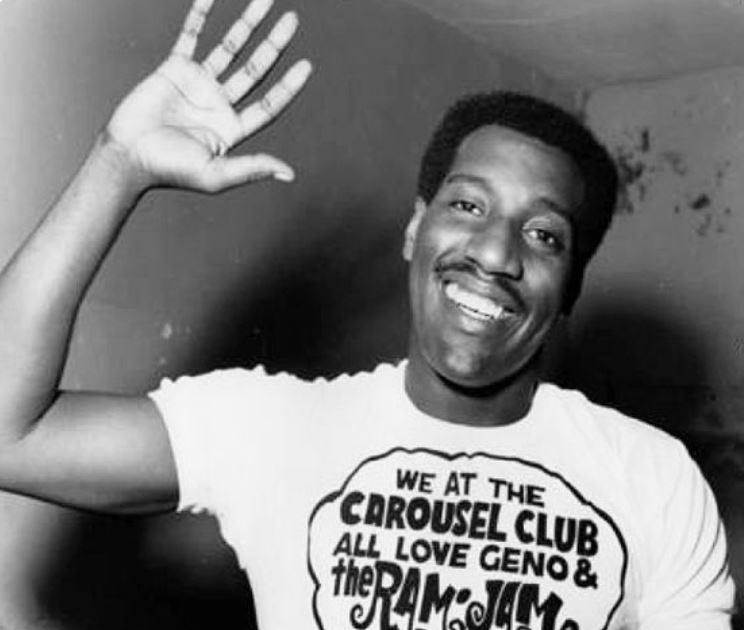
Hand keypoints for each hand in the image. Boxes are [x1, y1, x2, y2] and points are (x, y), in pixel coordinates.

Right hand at [105, 0, 311, 191]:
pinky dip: (201, 15)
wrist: (127, 155)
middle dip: (274, 44)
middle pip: (256, 69)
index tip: (307, 65)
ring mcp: (198, 84)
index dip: (289, 86)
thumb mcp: (216, 175)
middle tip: (292, 20)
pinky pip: (191, 35)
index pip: (270, 103)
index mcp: (233, 128)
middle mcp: (220, 103)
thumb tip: (289, 174)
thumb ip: (252, 169)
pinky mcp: (174, 68)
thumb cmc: (170, 171)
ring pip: (229, 47)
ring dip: (248, 24)